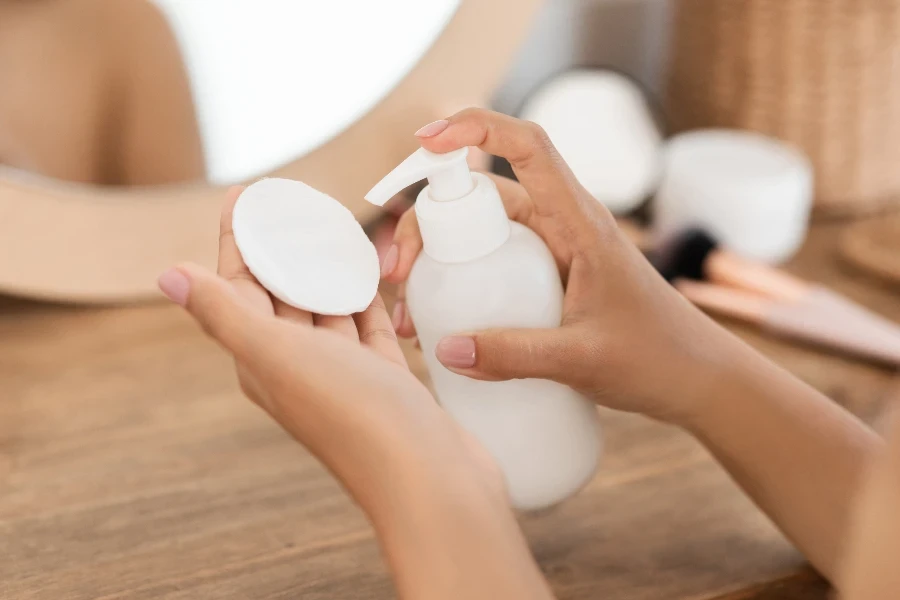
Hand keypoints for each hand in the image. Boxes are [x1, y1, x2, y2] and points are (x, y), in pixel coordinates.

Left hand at [157, 187, 503, 517]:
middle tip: (293, 203)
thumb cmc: (354, 416)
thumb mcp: (280, 356)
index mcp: (262, 362)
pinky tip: (369, 272)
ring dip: (323, 270)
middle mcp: (297, 369)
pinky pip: (366, 326)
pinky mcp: (384, 380)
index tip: (244, 194)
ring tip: (332, 227)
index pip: (237, 289)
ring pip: (325, 310)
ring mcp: (343, 376)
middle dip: (281, 249)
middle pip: (281, 296)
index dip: (237, 240)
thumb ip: (224, 315)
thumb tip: (165, 274)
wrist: (429, 479)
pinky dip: (364, 296)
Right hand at [383, 109, 737, 425]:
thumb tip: (443, 349)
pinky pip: (495, 268)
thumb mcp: (582, 360)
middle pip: (484, 197)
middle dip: (432, 223)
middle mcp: (563, 227)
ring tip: (411, 312)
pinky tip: (442, 326)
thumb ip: (514, 356)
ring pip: (483, 236)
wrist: (695, 379)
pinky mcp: (549, 282)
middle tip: (400, 273)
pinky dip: (462, 285)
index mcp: (580, 222)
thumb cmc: (656, 358)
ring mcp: (554, 255)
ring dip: (441, 260)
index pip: (528, 146)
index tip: (427, 141)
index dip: (476, 128)